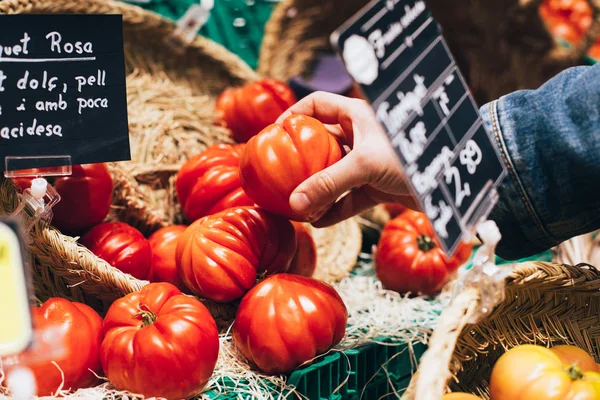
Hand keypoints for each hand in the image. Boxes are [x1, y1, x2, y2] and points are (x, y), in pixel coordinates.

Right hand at [278, 91, 418, 227]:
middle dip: (300, 161)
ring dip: (316, 190)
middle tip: (279, 177)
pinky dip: (334, 209)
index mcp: (356, 115)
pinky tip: (319, 222)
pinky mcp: (377, 186)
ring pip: (332, 174)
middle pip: (320, 144)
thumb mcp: (364, 165)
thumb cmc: (410, 157)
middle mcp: (359, 136)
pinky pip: (348, 198)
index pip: (316, 105)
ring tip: (297, 207)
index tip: (274, 135)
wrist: (452, 181)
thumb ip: (328, 184)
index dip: (294, 115)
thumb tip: (294, 205)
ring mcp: (367, 162)